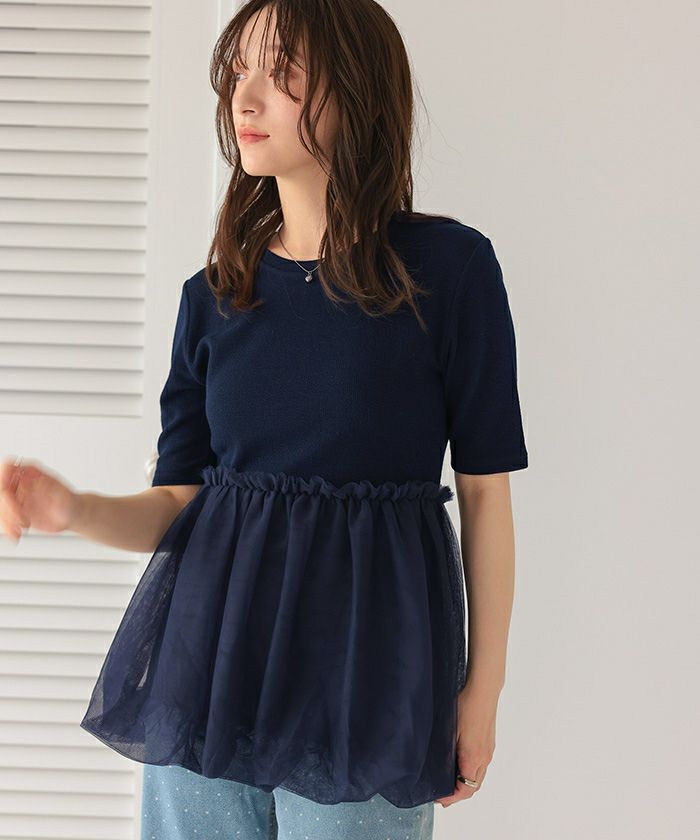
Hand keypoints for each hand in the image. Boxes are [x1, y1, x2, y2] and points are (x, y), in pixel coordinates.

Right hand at [0, 457, 80, 544]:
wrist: (72, 515)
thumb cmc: (71, 503)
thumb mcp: (65, 495)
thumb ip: (52, 488)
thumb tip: (41, 481)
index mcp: (32, 473)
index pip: (8, 467)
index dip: (3, 477)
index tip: (5, 491)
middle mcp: (21, 483)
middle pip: (2, 490)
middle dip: (7, 506)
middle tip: (22, 518)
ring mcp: (16, 497)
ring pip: (1, 505)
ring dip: (6, 520)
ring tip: (22, 528)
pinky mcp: (15, 510)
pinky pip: (3, 517)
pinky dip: (7, 527)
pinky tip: (16, 534)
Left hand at [434, 679, 497, 807]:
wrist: (483, 692)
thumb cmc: (466, 707)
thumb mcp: (450, 730)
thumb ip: (446, 751)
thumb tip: (438, 767)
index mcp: (473, 758)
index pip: (465, 789)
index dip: (452, 798)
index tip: (440, 799)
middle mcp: (484, 758)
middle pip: (473, 787)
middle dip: (458, 794)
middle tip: (443, 796)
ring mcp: (488, 751)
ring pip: (478, 777)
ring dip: (465, 784)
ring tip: (450, 783)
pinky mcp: (489, 743)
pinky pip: (481, 766)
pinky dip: (471, 773)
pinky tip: (460, 765)